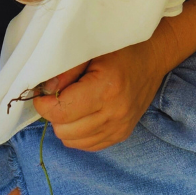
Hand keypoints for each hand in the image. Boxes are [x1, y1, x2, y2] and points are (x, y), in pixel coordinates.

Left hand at [34, 40, 166, 151]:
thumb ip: (65, 71)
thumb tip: (44, 91)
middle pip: (64, 131)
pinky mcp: (121, 135)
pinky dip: (78, 134)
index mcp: (106, 88)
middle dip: (54, 115)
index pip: (60, 112)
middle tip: (59, 97)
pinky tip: (83, 116)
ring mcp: (119, 128)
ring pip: (73, 141)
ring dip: (66, 125)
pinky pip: (87, 146)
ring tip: (72, 105)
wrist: (153, 57)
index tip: (42, 94)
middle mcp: (114, 113)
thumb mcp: (90, 49)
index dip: (44, 104)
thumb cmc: (120, 49)